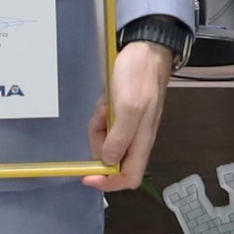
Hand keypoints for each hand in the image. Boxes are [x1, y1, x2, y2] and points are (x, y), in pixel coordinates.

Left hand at [84, 39, 176, 190]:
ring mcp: (130, 126)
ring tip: (104, 104)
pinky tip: (106, 99)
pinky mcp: (123, 114)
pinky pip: (107, 124)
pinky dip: (102, 115)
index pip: (129, 178)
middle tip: (98, 120)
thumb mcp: (127, 106)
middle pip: (112, 159)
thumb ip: (120, 137)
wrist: (146, 50)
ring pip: (106, 140)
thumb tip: (109, 162)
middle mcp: (137, 139)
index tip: (87, 176)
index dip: (109, 183)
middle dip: (99, 144)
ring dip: (99, 126)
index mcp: (142, 141)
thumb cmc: (138, 77)